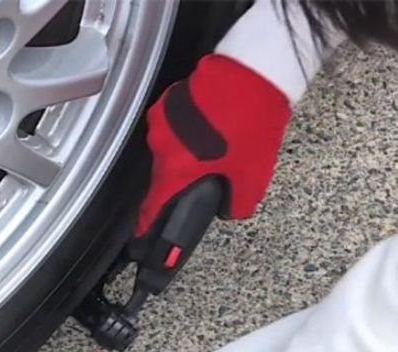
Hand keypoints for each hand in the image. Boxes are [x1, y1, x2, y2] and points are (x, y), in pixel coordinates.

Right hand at [137, 54, 291, 236]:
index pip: (153, 206)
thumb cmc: (250, 120)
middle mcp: (161, 146)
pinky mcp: (170, 98)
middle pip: (166, 173)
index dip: (149, 223)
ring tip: (219, 140)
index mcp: (176, 169)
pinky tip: (213, 121)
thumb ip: (239, 201)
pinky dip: (189, 127)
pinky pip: (175, 123)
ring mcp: (162, 119)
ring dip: (190, 149)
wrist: (254, 71)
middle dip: (186, 175)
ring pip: (171, 146)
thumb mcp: (253, 173)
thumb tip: (231, 209)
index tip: (143, 234)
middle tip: (212, 169)